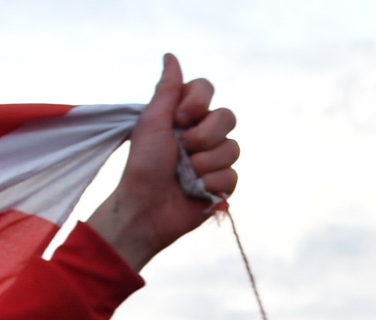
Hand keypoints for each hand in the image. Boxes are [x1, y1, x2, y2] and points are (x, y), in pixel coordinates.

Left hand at [87, 54, 237, 271]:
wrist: (145, 208)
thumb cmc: (143, 166)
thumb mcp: (152, 122)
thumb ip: (167, 89)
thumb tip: (170, 55)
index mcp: (184, 115)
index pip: (207, 89)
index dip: (196, 103)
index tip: (177, 119)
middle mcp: (202, 133)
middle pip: (227, 117)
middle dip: (203, 136)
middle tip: (180, 150)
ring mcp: (214, 159)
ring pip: (233, 148)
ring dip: (204, 163)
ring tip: (184, 175)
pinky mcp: (222, 185)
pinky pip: (232, 175)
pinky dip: (210, 183)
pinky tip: (194, 190)